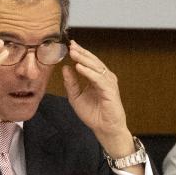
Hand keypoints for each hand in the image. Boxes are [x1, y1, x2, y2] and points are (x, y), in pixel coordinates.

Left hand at [61, 41, 135, 163]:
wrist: (104, 128)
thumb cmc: (93, 114)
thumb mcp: (76, 97)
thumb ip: (71, 83)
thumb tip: (65, 68)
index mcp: (97, 78)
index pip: (88, 62)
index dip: (80, 53)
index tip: (69, 45)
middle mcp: (104, 78)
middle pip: (93, 61)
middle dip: (82, 52)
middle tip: (71, 45)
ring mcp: (108, 83)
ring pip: (96, 67)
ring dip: (84, 59)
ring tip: (73, 53)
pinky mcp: (110, 90)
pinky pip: (98, 78)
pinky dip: (89, 72)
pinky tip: (80, 67)